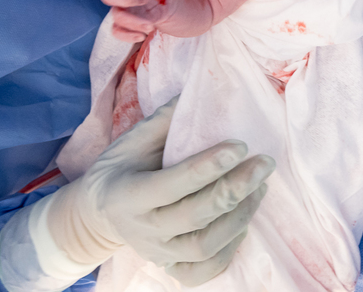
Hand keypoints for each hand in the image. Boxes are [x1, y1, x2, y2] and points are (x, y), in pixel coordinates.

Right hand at [48, 97, 274, 285]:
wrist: (97, 214)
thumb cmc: (124, 167)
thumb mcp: (133, 139)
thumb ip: (166, 119)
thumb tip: (204, 90)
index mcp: (127, 194)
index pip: (173, 184)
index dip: (209, 166)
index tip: (241, 145)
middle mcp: (141, 230)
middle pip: (195, 216)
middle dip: (235, 189)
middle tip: (265, 163)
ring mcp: (156, 254)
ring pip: (204, 247)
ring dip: (240, 217)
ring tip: (261, 188)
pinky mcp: (169, 268)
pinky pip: (203, 271)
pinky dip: (229, 251)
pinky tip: (244, 222)